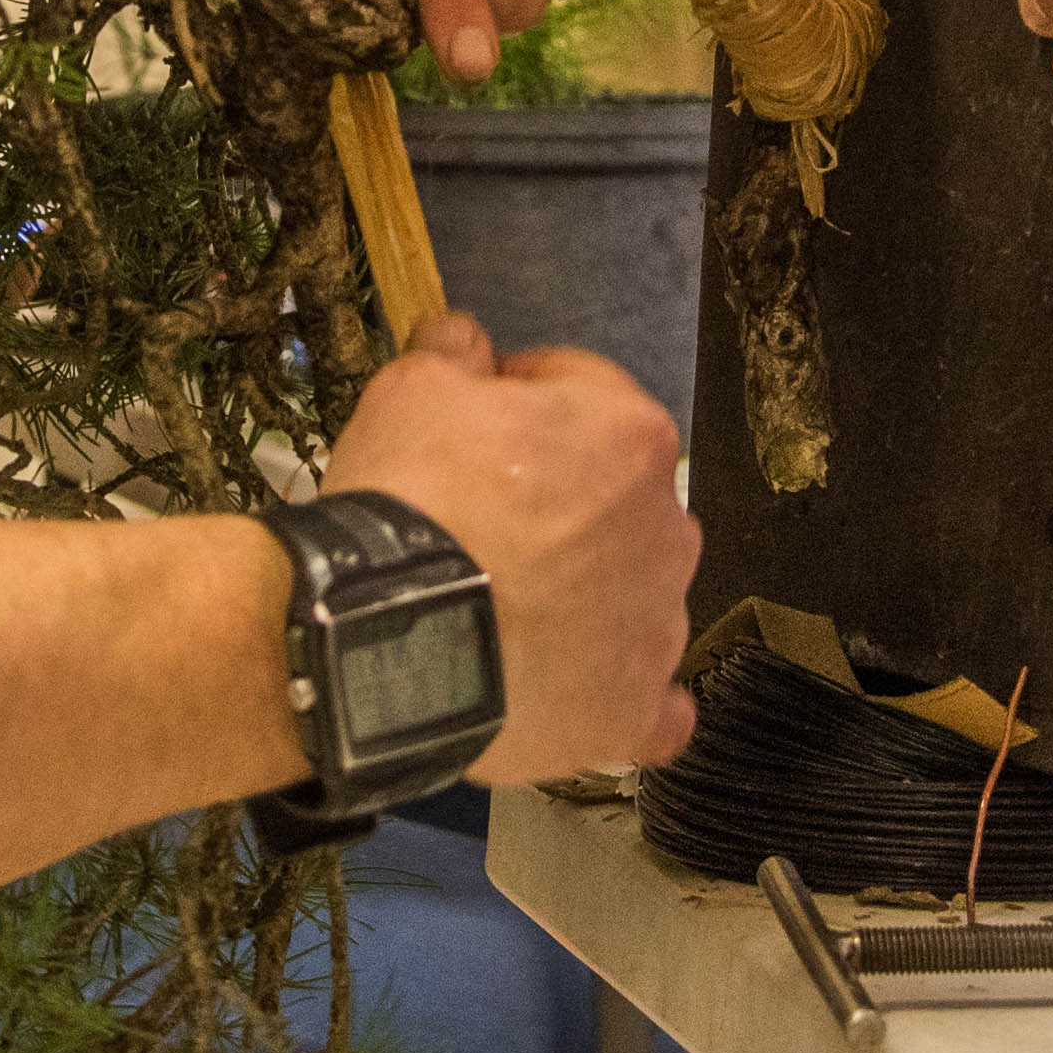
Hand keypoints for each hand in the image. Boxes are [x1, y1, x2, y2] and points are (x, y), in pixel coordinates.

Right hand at [319, 313, 698, 781]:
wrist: (383, 635)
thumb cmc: (412, 500)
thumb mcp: (411, 391)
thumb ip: (451, 355)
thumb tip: (464, 340)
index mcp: (631, 437)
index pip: (583, 392)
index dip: (519, 400)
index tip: (468, 424)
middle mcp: (668, 529)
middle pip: (614, 500)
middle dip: (560, 504)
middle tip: (477, 524)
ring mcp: (657, 627)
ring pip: (629, 595)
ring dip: (584, 595)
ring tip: (499, 613)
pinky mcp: (633, 712)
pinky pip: (645, 701)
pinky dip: (614, 690)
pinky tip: (573, 688)